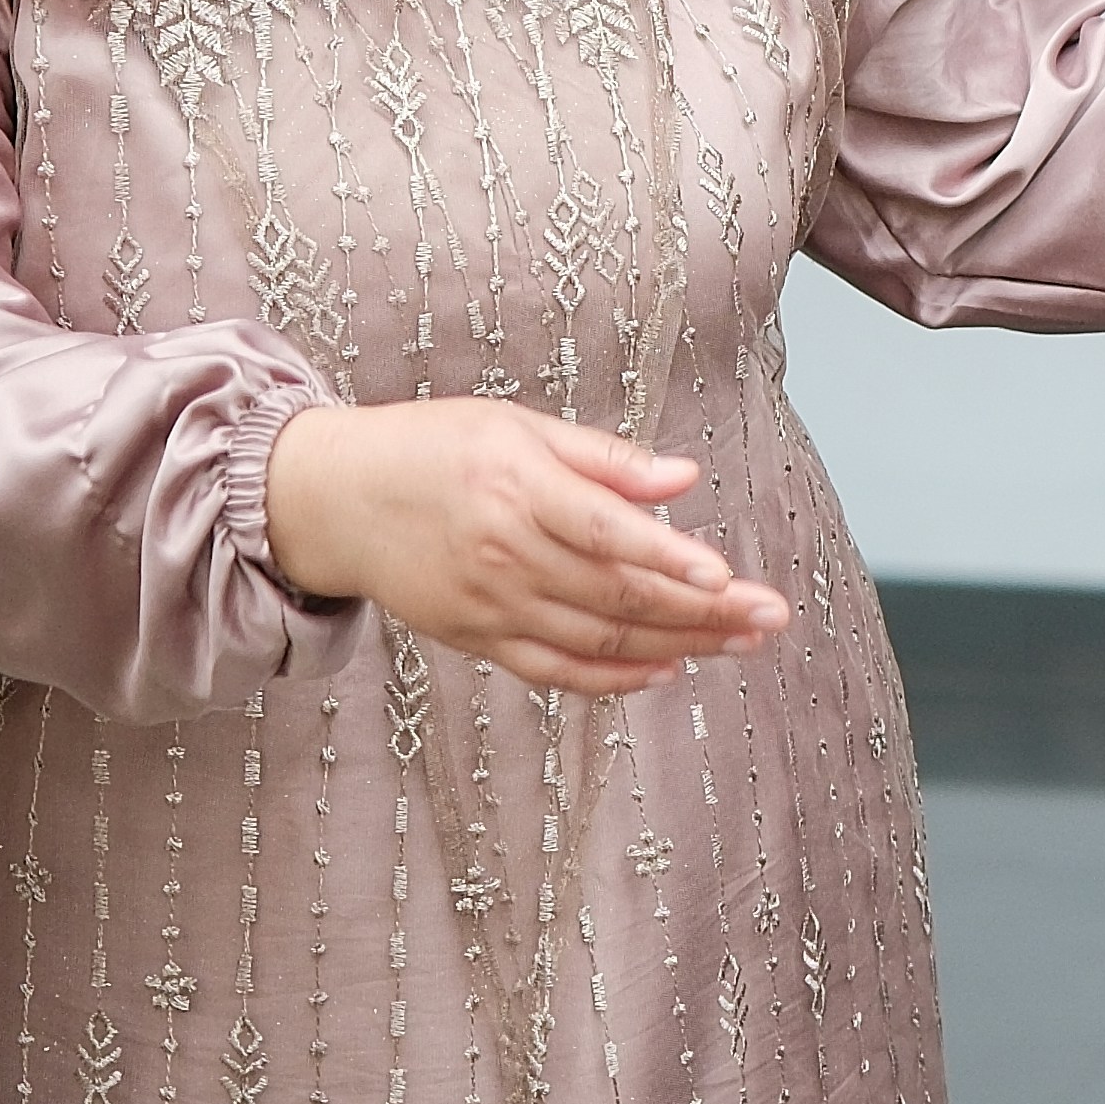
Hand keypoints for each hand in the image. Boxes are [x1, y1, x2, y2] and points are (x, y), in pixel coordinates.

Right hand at [260, 398, 789, 696]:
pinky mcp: (475, 637)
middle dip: (702, 610)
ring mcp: (489, 604)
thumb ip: (603, 459)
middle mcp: (504, 554)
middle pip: (617, 593)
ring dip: (678, 644)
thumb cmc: (433, 448)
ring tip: (742, 641)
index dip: (667, 558)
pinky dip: (612, 677)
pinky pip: (554, 669)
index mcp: (517, 488)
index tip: (724, 575)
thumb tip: (684, 478)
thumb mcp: (516, 425)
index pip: (604, 532)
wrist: (334, 500)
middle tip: (770, 616)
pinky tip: (667, 671)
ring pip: (598, 637)